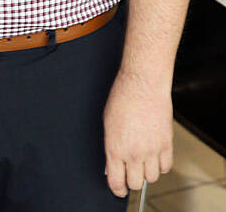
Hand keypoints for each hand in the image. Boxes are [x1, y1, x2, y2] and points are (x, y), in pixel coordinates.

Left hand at [103, 68, 173, 196]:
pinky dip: (161, 164)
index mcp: (114, 147)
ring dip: (147, 171)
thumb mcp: (107, 122)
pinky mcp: (166, 144)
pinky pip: (166, 167)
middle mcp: (133, 153)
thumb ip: (110, 147)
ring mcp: (151, 150)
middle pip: (134, 183)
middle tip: (130, 169)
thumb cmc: (122, 97)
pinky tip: (155, 154)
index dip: (117, 189)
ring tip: (143, 158)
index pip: (116, 182)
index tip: (118, 188)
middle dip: (131, 178)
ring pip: (151, 178)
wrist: (143, 84)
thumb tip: (111, 167)